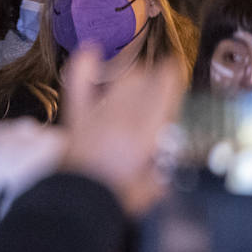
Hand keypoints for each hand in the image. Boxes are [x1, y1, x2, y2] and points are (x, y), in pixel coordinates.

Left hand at [58, 46, 184, 215]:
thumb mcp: (154, 189)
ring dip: (132, 76)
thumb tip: (173, 159)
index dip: (172, 76)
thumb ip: (166, 170)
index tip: (175, 70)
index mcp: (144, 132)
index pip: (163, 90)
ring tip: (139, 80)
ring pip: (120, 79)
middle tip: (160, 90)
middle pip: (143, 81)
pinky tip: (92, 49)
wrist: (78, 202)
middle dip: (155, 80)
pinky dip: (85, 64)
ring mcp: (97, 112)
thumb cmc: (117, 198)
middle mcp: (122, 115)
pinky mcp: (76, 115)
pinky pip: (78, 81)